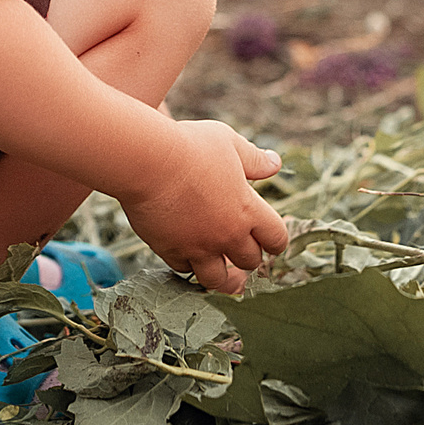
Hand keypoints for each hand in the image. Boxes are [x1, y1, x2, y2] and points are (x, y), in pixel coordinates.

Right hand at [121, 121, 287, 294]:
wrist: (147, 161)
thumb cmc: (190, 146)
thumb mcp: (229, 143)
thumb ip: (254, 159)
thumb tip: (275, 164)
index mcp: (247, 209)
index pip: (276, 238)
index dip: (275, 241)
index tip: (269, 239)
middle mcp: (227, 234)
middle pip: (250, 262)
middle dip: (249, 257)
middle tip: (242, 251)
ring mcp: (199, 246)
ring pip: (220, 280)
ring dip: (224, 276)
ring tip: (223, 272)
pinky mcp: (171, 251)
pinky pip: (185, 269)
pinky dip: (188, 264)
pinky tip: (187, 253)